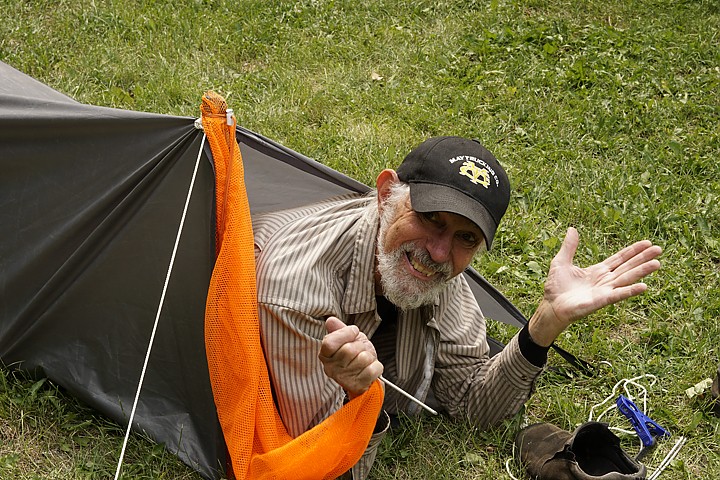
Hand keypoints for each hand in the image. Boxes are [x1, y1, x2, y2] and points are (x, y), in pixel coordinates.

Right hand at [318, 317, 383, 398]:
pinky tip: (370, 368)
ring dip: (369, 356)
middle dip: (360, 345)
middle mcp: (331, 369)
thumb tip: (331, 321)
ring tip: (365, 360)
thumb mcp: (348, 338)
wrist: (366, 374)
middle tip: (360, 350)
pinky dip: (376, 366)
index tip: (353, 332)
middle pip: (349, 350)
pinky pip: (373, 369)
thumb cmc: (356, 355)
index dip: (345, 333)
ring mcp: (344, 379)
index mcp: (325, 355)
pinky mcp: (358, 386)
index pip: (330, 342)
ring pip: (363, 359)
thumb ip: (339, 329)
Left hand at [528, 227, 661, 346]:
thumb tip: (572, 229)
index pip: (619, 258)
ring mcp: (605, 291)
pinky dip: (630, 291)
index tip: (647, 243)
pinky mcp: (601, 301)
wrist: (551, 306)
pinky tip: (644, 286)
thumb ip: (569, 247)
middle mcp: (605, 280)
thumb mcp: (561, 262)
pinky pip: (618, 295)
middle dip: (642, 258)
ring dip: (642, 271)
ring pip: (627, 278)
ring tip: (657, 263)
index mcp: (598, 271)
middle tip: (659, 249)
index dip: (633, 251)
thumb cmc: (556, 287)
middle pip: (627, 267)